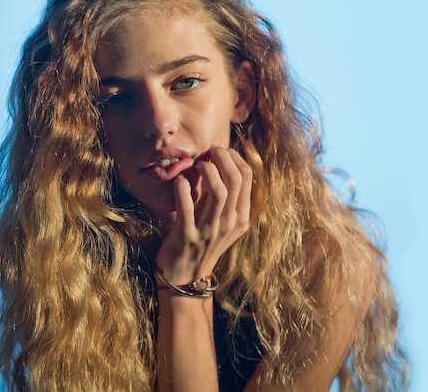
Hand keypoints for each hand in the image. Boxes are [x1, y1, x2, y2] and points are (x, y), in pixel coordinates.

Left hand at [155, 147, 251, 284]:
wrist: (185, 276)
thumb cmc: (203, 242)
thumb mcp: (223, 222)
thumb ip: (226, 197)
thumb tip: (220, 162)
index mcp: (240, 217)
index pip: (248, 177)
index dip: (234, 158)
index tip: (221, 152)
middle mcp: (229, 222)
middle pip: (236, 180)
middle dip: (223, 158)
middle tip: (210, 152)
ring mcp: (210, 230)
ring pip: (219, 191)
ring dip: (207, 171)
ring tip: (198, 164)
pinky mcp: (187, 235)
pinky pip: (187, 207)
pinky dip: (183, 189)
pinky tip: (180, 180)